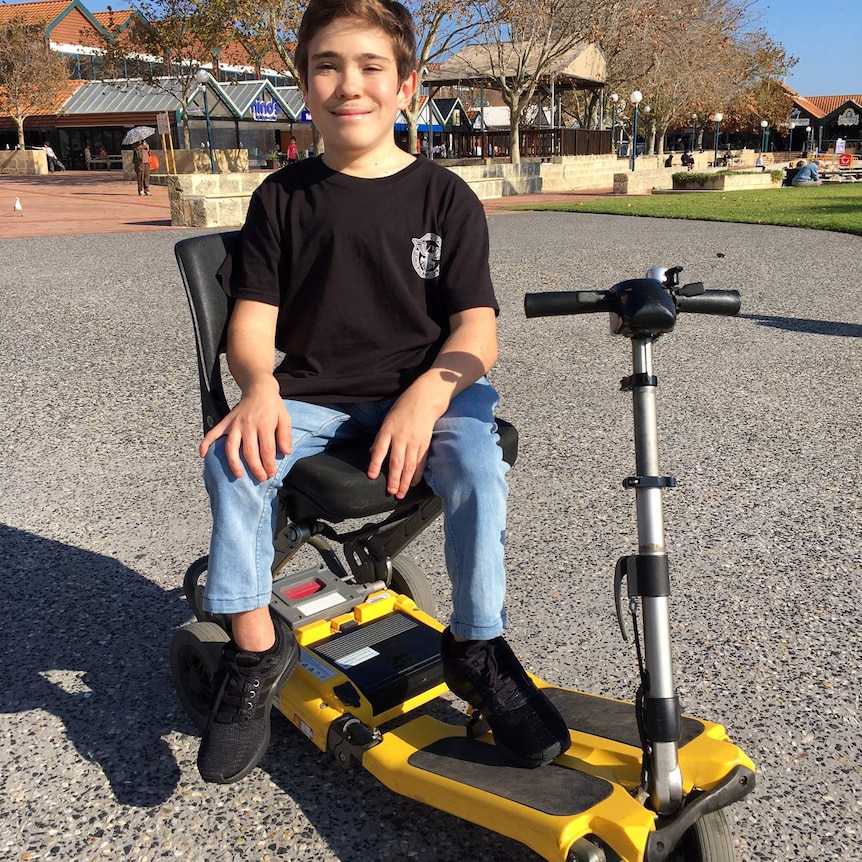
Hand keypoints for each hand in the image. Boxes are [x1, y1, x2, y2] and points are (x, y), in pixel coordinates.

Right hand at [199, 382, 291, 480]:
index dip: (268, 464)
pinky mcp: (226, 422)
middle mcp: (248, 425)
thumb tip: (286, 452)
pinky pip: (213, 433)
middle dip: (255, 468)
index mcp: (264, 424)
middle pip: (249, 451)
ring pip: (231, 446)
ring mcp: (235, 424)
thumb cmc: (273, 406)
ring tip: (238, 474)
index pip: (266, 449)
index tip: (271, 473)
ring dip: (233, 462)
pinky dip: (206, 443)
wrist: (259, 389)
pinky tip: (203, 455)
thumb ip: (286, 435)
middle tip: (260, 478)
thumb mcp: (285, 418)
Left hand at [367, 383, 441, 498]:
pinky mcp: (425, 443)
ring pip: (410, 465)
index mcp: (388, 430)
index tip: (372, 476)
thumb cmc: (403, 408)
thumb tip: (372, 453)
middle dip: (393, 479)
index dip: (375, 464)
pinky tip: (413, 483)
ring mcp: (414, 441)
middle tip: (391, 492)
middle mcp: (401, 437)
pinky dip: (417, 474)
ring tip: (400, 493)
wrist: (425, 399)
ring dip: (405, 481)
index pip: (380, 450)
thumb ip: (380, 438)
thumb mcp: (387, 420)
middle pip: (397, 461)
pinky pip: (421, 462)